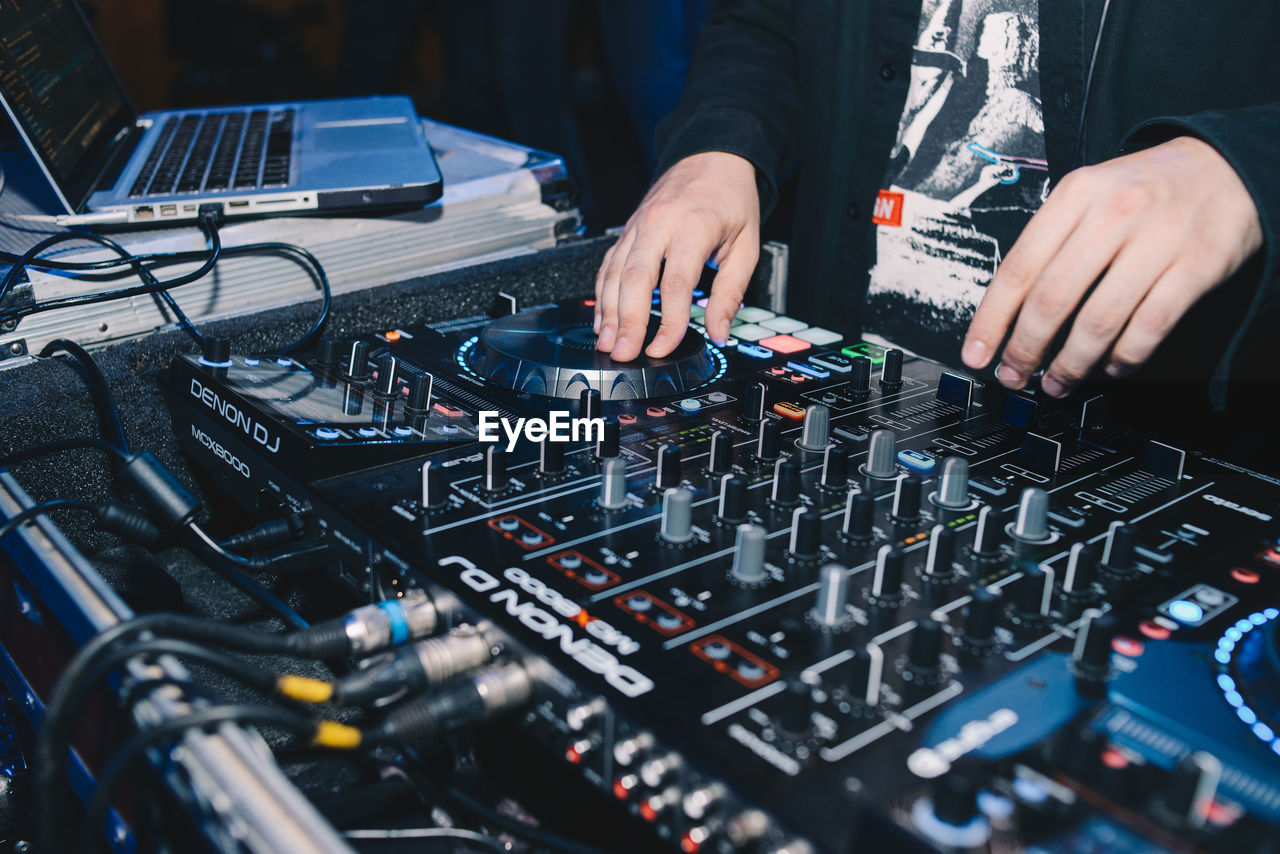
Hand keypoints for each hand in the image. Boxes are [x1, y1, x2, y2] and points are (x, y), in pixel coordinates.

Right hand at [594, 151, 759, 361]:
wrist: (712, 157)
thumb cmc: (731, 201)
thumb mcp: (746, 245)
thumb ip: (731, 291)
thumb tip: (720, 332)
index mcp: (694, 226)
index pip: (676, 282)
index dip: (669, 321)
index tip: (665, 347)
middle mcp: (660, 223)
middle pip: (635, 278)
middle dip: (628, 320)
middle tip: (624, 352)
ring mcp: (639, 225)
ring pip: (615, 271)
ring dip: (609, 311)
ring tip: (608, 343)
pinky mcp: (628, 230)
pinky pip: (609, 264)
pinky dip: (603, 294)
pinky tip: (603, 319)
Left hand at [961, 136, 1262, 396]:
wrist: (1226, 167)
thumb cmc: (1146, 188)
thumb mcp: (1090, 193)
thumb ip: (1050, 242)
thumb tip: (1006, 311)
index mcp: (1077, 194)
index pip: (1018, 267)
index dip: (992, 320)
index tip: (976, 354)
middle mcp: (1114, 213)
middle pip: (1052, 299)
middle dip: (1025, 349)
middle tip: (1014, 376)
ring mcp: (1158, 240)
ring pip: (1098, 321)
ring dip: (1071, 365)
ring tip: (1057, 383)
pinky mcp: (1197, 266)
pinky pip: (1149, 327)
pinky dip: (1124, 358)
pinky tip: (1110, 368)